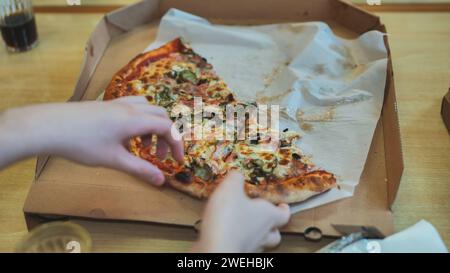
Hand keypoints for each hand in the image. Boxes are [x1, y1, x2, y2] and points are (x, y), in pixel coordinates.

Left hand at [0, 96, 182, 184]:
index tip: (177, 162)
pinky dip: (138, 121)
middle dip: (166, 135)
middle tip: (158, 156)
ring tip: (141, 146)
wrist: (48, 126)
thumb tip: (161, 181)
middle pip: (160, 115)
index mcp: (135, 119)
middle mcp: (129, 107)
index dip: (177, 144)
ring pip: (146, 108)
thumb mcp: (113, 160)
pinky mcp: (104, 105)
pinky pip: (131, 108)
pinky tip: (124, 137)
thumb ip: (140, 169)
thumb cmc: (82, 143)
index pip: (167, 127)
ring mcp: (116, 103)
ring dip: (152, 126)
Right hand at [192, 171, 290, 251]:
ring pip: (260, 243)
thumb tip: (237, 174)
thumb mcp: (230, 189)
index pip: (283, 215)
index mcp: (267, 216)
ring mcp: (251, 247)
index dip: (283, 209)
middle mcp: (263, 233)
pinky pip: (242, 247)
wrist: (216, 249)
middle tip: (266, 218)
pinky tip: (229, 234)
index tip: (283, 205)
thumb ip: (235, 179)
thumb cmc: (229, 219)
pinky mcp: (237, 253)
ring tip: (246, 226)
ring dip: (256, 235)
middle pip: (275, 234)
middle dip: (272, 227)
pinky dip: (238, 240)